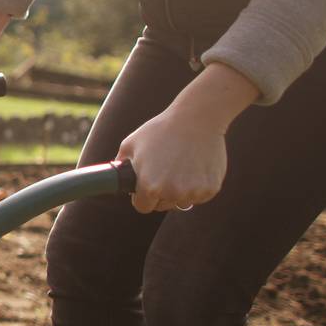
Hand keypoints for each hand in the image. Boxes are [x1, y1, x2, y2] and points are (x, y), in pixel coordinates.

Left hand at [118, 62, 257, 213]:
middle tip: (164, 171)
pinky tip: (195, 165)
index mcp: (149, 186)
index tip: (145, 188)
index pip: (143, 207)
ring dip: (180, 190)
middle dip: (161, 193)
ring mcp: (194, 192)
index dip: (142, 197)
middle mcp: (172, 193)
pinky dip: (197, 185)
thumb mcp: (131, 144)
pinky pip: (200, 195)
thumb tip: (114, 178)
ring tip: (180, 164)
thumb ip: (120, 165)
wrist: (197, 118)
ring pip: (182, 201)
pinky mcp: (211, 189)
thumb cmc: (161, 129)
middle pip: (163, 206)